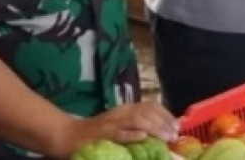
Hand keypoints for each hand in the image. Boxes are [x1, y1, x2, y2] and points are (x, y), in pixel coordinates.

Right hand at [57, 101, 177, 157]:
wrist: (67, 136)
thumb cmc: (95, 134)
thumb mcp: (119, 126)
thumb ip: (136, 126)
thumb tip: (161, 132)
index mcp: (125, 109)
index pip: (151, 105)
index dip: (166, 114)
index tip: (177, 126)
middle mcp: (120, 113)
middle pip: (147, 112)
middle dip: (164, 122)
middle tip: (174, 135)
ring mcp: (111, 123)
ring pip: (137, 120)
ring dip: (154, 128)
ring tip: (166, 137)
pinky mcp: (101, 134)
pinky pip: (118, 133)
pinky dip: (131, 134)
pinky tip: (142, 137)